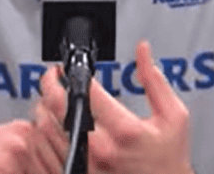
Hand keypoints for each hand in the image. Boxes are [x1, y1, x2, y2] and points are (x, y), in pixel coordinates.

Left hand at [31, 40, 194, 173]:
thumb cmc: (169, 158)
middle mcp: (101, 149)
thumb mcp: (173, 115)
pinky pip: (44, 154)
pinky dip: (40, 135)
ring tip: (50, 100)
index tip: (66, 68)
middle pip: (57, 109)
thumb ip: (154, 80)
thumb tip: (142, 50)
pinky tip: (48, 126)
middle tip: (52, 79)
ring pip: (46, 130)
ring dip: (42, 109)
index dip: (69, 73)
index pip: (84, 92)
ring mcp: (85, 166)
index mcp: (124, 130)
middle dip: (49, 87)